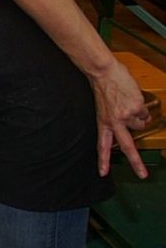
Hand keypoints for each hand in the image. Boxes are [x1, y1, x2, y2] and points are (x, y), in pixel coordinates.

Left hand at [91, 58, 150, 178]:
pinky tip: (132, 98)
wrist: (103, 71)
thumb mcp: (105, 106)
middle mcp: (114, 122)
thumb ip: (117, 117)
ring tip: (128, 103)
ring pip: (141, 124)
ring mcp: (126, 116)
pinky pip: (145, 113)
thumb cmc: (104, 86)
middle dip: (136, 163)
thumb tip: (140, 123)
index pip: (102, 145)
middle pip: (127, 147)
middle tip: (142, 175)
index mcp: (103, 122)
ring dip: (139, 116)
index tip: (103, 173)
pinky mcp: (136, 108)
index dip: (103, 160)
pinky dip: (142, 107)